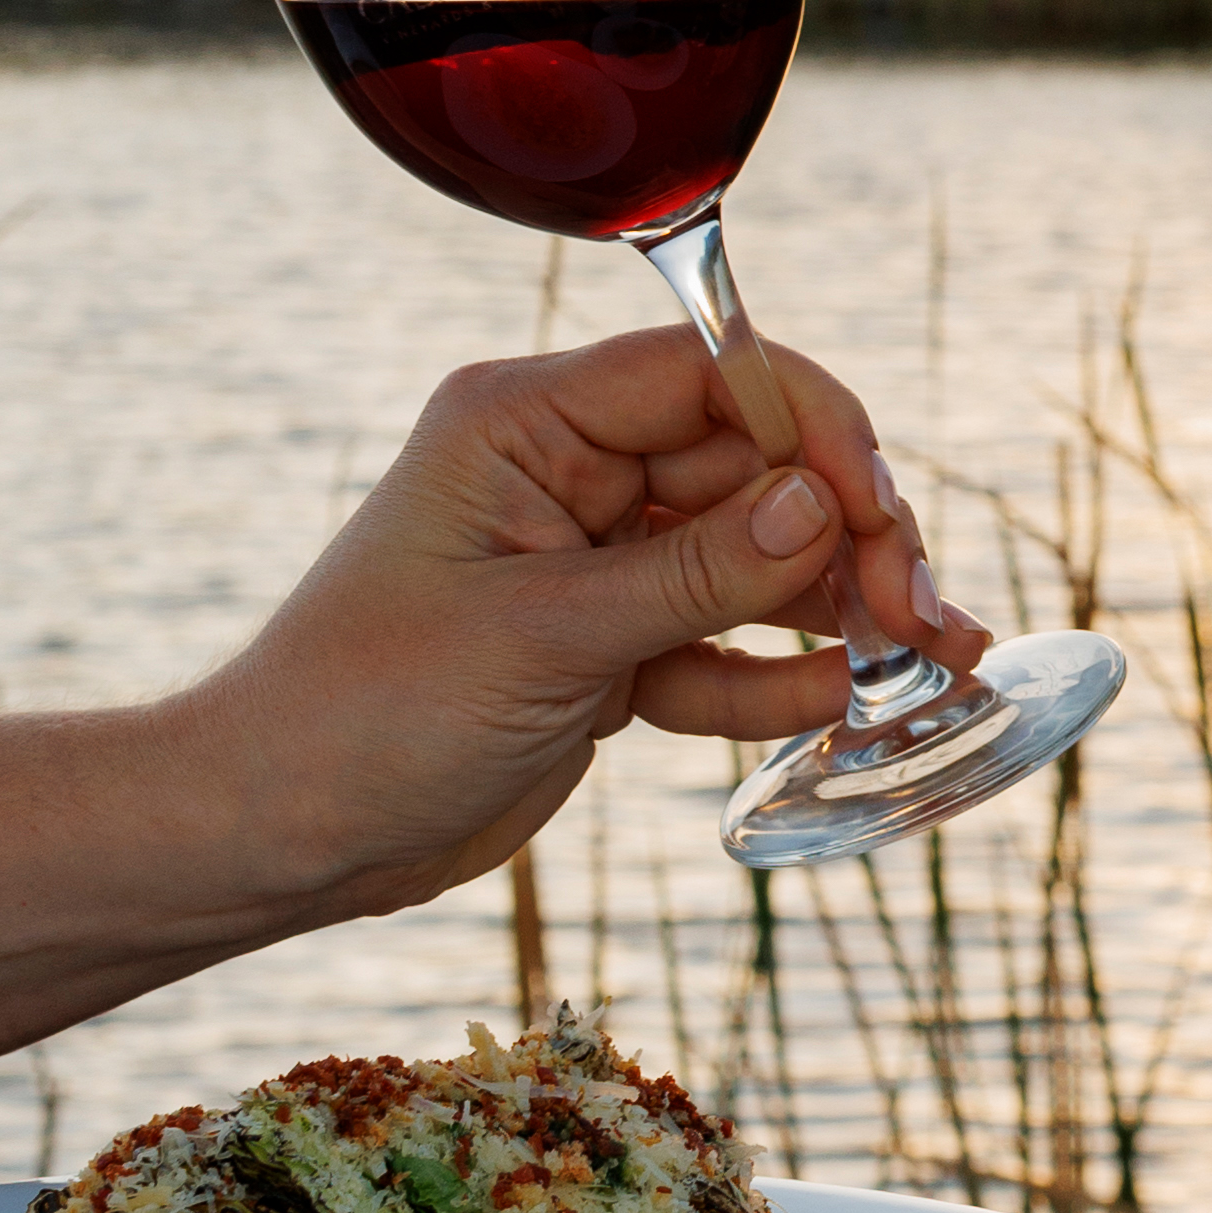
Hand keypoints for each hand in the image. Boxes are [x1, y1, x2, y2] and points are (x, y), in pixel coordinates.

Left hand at [199, 327, 989, 922]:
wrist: (277, 836)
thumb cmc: (366, 713)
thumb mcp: (542, 640)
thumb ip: (691, 573)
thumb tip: (824, 504)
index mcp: (527, 421)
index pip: (708, 377)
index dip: (813, 430)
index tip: (880, 510)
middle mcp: (568, 473)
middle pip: (751, 470)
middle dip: (848, 536)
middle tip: (924, 617)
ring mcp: (591, 563)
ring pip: (750, 561)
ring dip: (839, 608)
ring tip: (935, 662)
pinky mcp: (604, 650)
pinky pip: (718, 644)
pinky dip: (780, 675)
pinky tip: (848, 702)